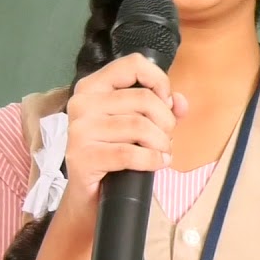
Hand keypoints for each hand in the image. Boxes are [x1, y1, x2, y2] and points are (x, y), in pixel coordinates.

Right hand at [59, 53, 188, 215]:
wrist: (89, 195)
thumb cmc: (114, 153)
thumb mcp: (138, 125)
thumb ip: (162, 108)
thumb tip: (180, 102)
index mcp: (93, 87)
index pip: (133, 64)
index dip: (159, 81)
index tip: (166, 102)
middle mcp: (82, 103)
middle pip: (143, 99)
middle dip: (165, 121)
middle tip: (166, 137)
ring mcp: (79, 130)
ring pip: (139, 126)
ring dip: (161, 143)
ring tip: (162, 152)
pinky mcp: (82, 157)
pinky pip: (129, 154)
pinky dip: (151, 160)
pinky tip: (157, 163)